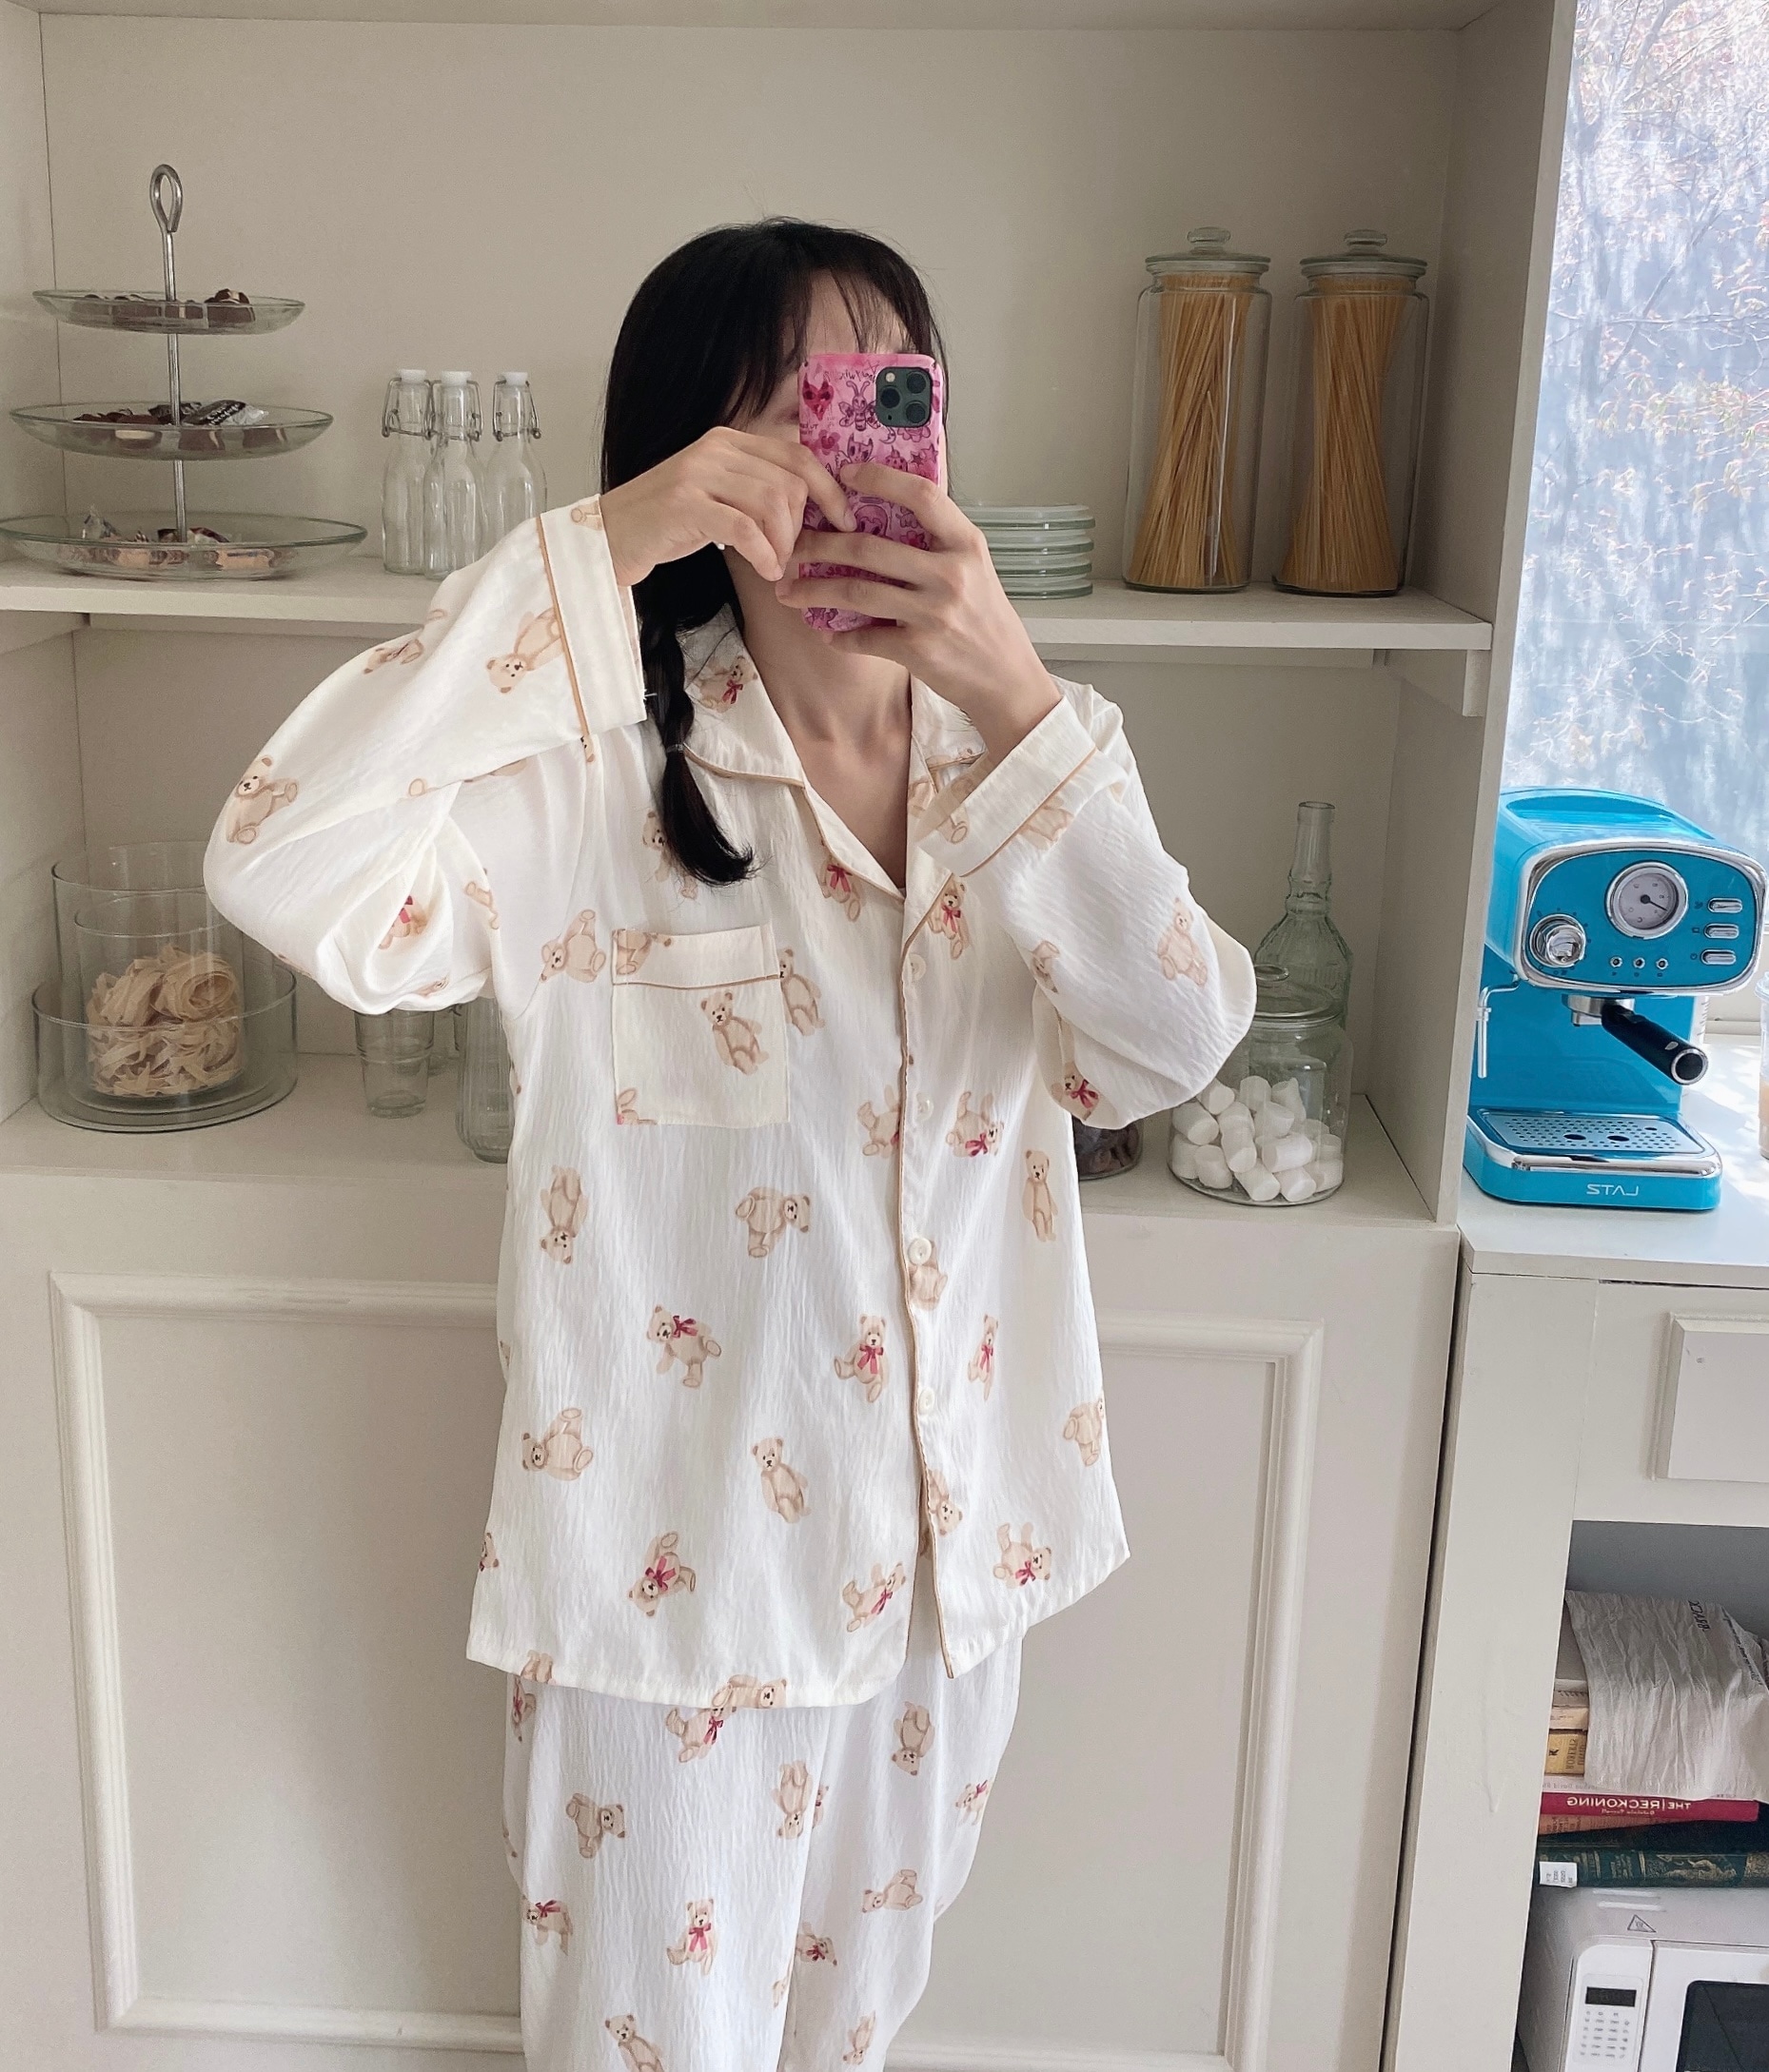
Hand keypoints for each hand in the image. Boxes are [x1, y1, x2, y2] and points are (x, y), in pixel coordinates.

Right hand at [599, 427, 853, 589]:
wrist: (609, 537)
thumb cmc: (669, 525)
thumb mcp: (719, 498)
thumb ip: (758, 493)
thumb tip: (815, 511)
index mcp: (729, 441)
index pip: (797, 454)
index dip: (829, 488)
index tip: (845, 520)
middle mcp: (715, 448)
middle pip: (789, 481)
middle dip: (803, 526)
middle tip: (795, 556)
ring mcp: (698, 472)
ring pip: (771, 502)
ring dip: (784, 543)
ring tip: (777, 567)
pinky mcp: (684, 503)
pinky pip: (743, 527)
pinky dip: (763, 553)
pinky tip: (765, 571)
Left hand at [773, 462, 1059, 762]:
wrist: (1007, 681)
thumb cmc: (986, 622)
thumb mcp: (975, 570)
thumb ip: (938, 544)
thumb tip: (883, 516)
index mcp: (967, 545)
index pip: (922, 496)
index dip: (879, 479)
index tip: (844, 474)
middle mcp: (951, 574)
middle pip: (868, 547)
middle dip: (819, 544)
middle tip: (792, 545)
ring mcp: (933, 613)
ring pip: (856, 591)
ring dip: (814, 590)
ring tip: (788, 590)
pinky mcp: (919, 649)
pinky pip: (864, 637)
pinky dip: (839, 636)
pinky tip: (826, 632)